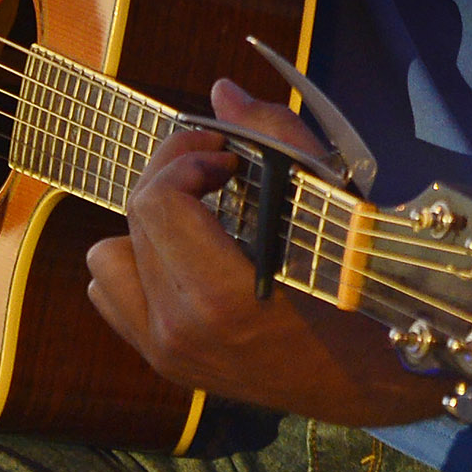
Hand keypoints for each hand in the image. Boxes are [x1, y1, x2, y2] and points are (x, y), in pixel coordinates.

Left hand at [81, 80, 438, 428]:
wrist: (364, 378)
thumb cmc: (358, 288)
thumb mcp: (329, 204)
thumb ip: (273, 137)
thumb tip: (221, 92)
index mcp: (220, 294)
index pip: (157, 200)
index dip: (187, 159)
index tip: (228, 156)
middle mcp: (179, 328)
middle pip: (136, 216)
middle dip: (175, 175)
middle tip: (220, 168)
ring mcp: (165, 350)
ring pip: (107, 255)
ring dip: (147, 225)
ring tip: (199, 218)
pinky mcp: (162, 361)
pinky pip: (109, 294)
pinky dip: (135, 265)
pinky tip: (183, 257)